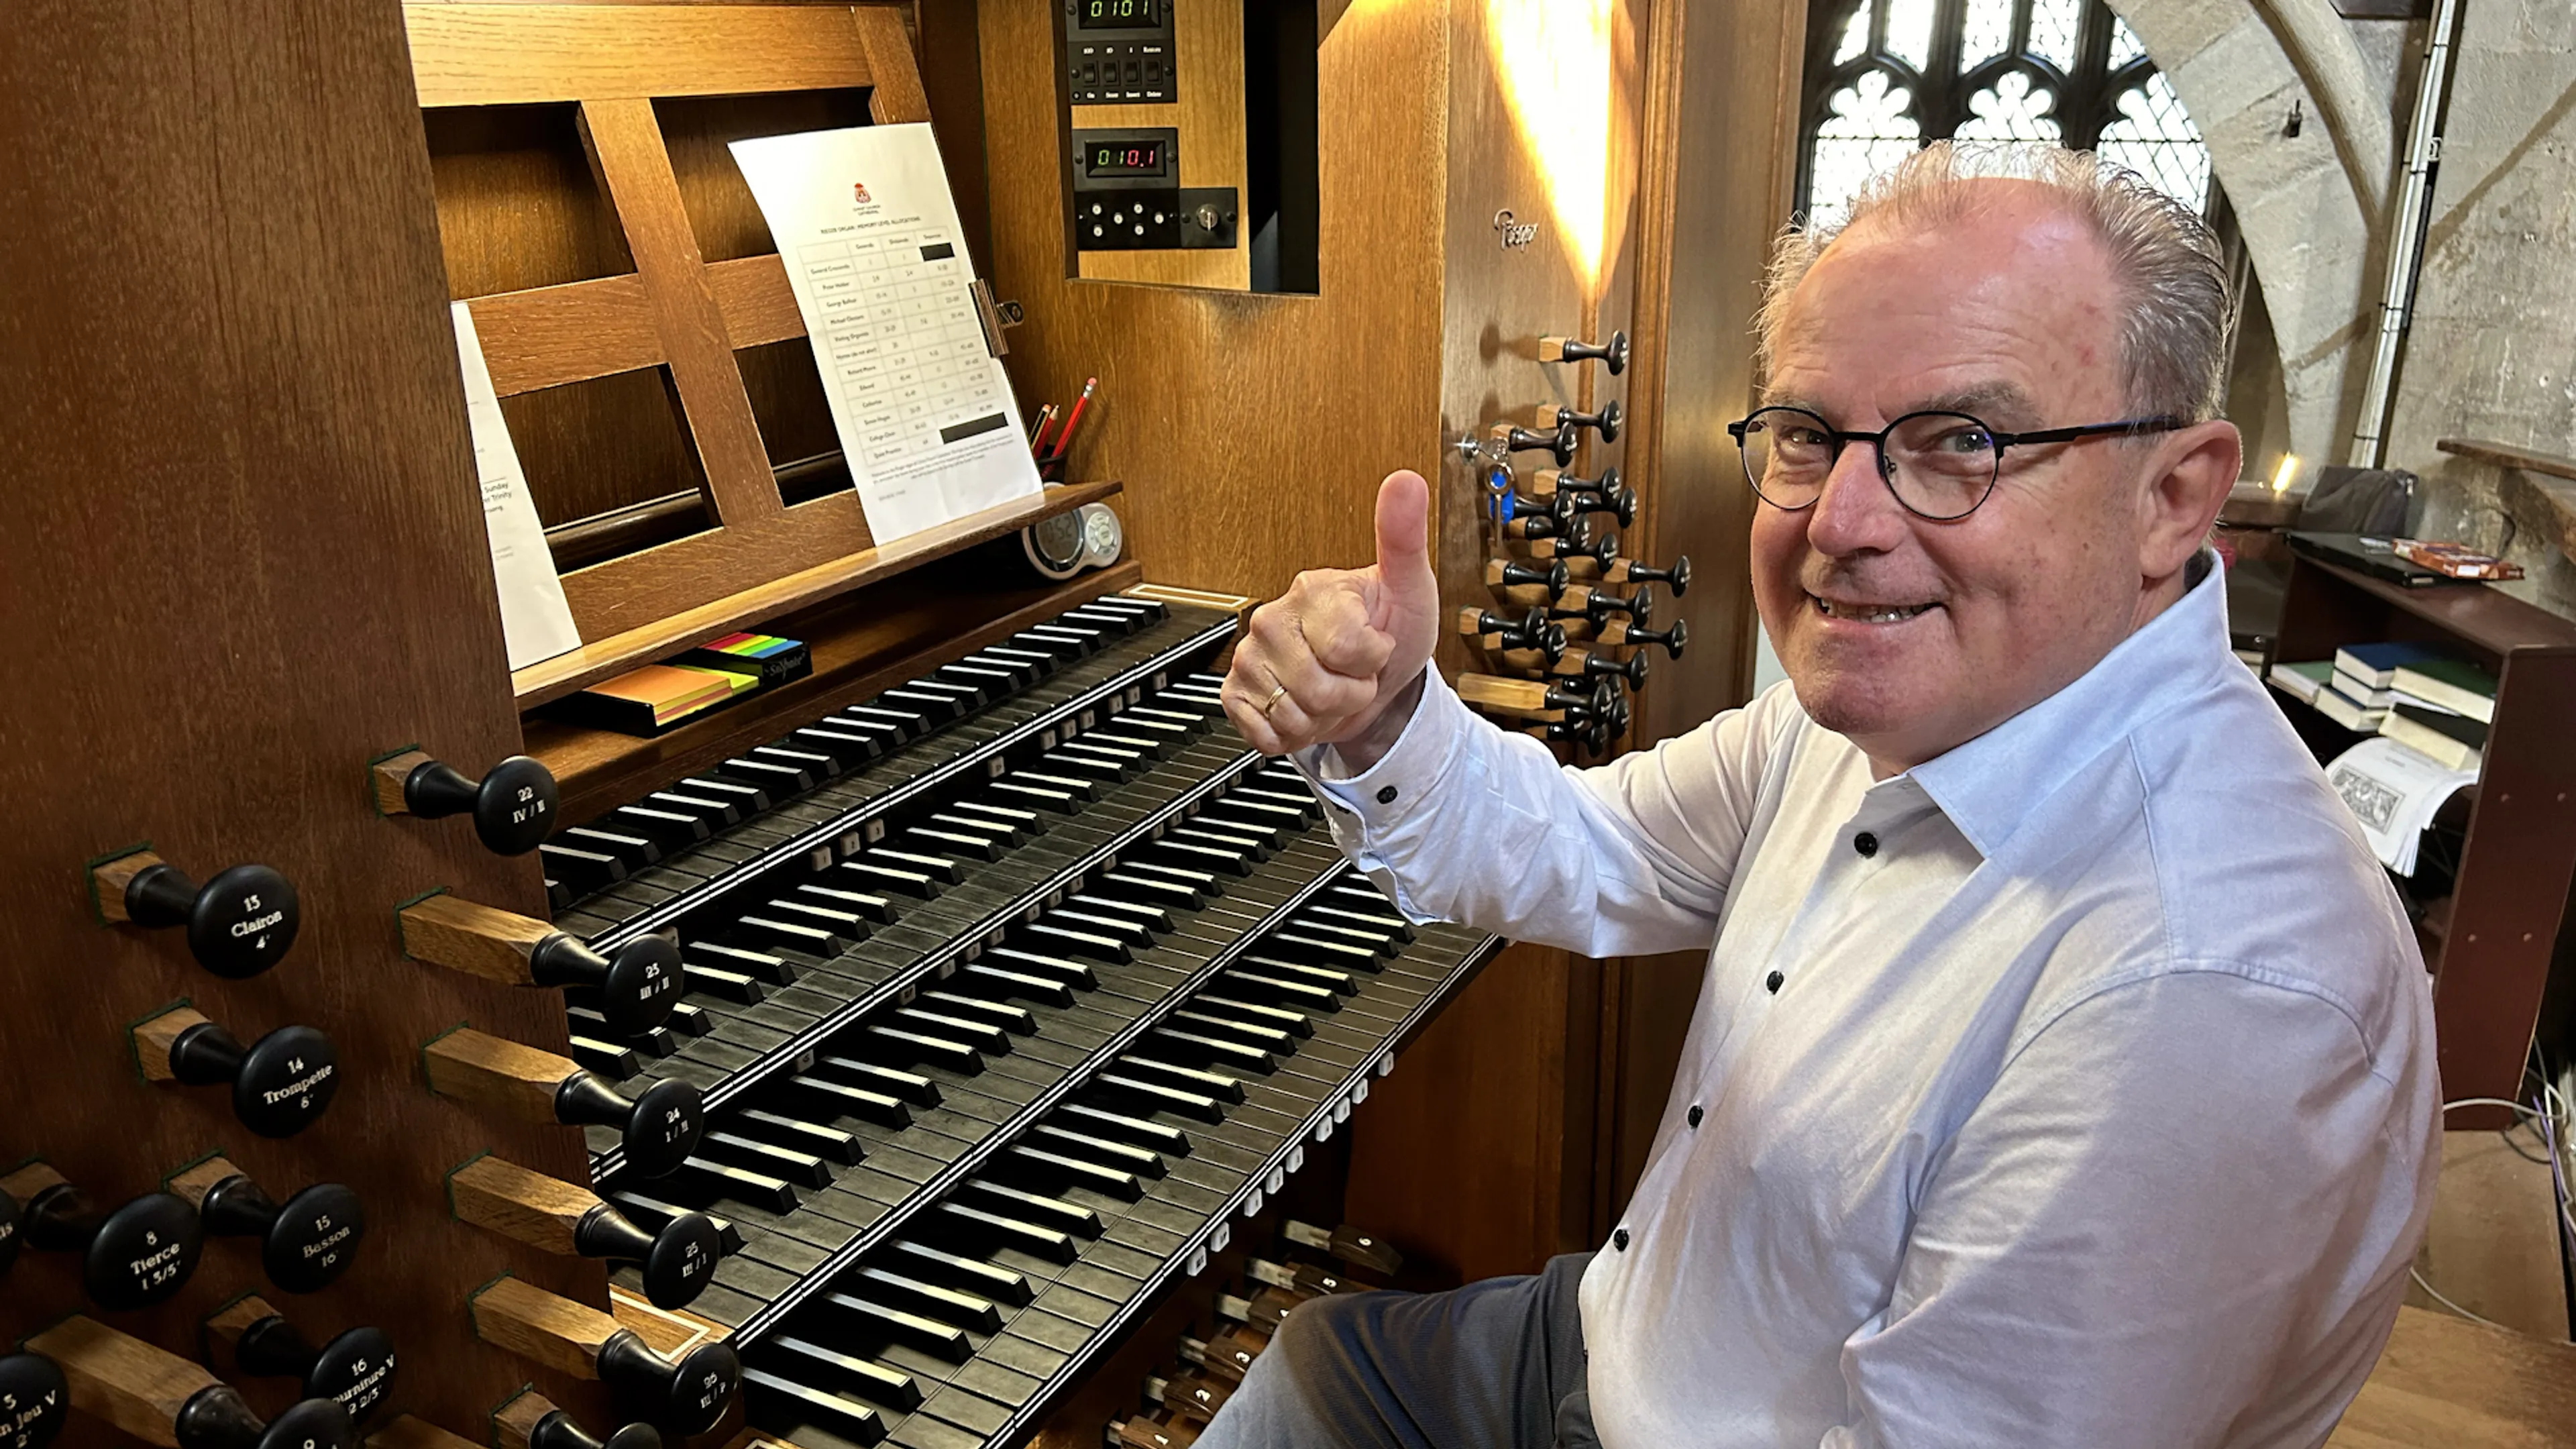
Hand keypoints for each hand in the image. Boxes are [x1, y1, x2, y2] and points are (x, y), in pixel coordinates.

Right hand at [1224, 470, 1441, 757]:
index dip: (1373, 660)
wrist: (1373, 680)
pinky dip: (1290, 734)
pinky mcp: (1236, 693)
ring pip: (1293, 714)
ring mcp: (1251, 657)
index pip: (1347, 647)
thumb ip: (1404, 537)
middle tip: (1354, 672)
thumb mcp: (1410, 586)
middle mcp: (1274, 619)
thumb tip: (1404, 481)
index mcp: (1313, 590)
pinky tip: (1303, 709)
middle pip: (1318, 687)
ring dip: (1324, 716)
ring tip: (1331, 689)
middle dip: (1350, 693)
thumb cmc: (1390, 630)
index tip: (1377, 644)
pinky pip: (1261, 731)